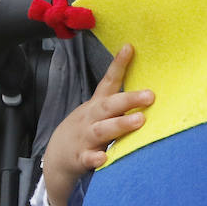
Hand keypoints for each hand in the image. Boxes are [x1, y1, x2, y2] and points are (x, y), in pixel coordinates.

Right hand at [42, 43, 153, 205]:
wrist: (56, 157)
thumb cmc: (85, 131)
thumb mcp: (97, 113)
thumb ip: (117, 103)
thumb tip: (148, 90)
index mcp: (97, 105)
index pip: (108, 82)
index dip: (118, 65)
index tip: (129, 48)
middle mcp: (91, 118)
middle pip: (109, 105)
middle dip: (129, 99)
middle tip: (150, 96)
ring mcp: (85, 138)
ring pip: (102, 130)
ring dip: (120, 124)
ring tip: (139, 121)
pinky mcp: (80, 158)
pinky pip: (88, 158)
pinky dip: (96, 158)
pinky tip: (105, 157)